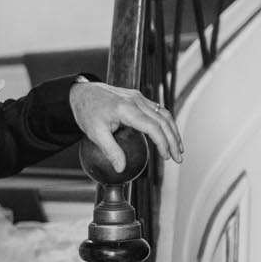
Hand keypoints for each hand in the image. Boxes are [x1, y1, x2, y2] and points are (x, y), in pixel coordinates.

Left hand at [69, 80, 183, 174]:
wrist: (81, 92)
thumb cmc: (86, 112)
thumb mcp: (94, 133)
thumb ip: (110, 151)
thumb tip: (121, 169)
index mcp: (127, 108)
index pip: (153, 126)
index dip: (163, 142)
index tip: (167, 157)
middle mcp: (136, 100)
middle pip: (163, 120)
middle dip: (174, 140)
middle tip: (178, 158)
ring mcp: (138, 97)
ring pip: (163, 113)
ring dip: (173, 130)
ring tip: (178, 148)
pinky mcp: (137, 96)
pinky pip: (157, 109)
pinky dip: (165, 123)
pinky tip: (166, 135)